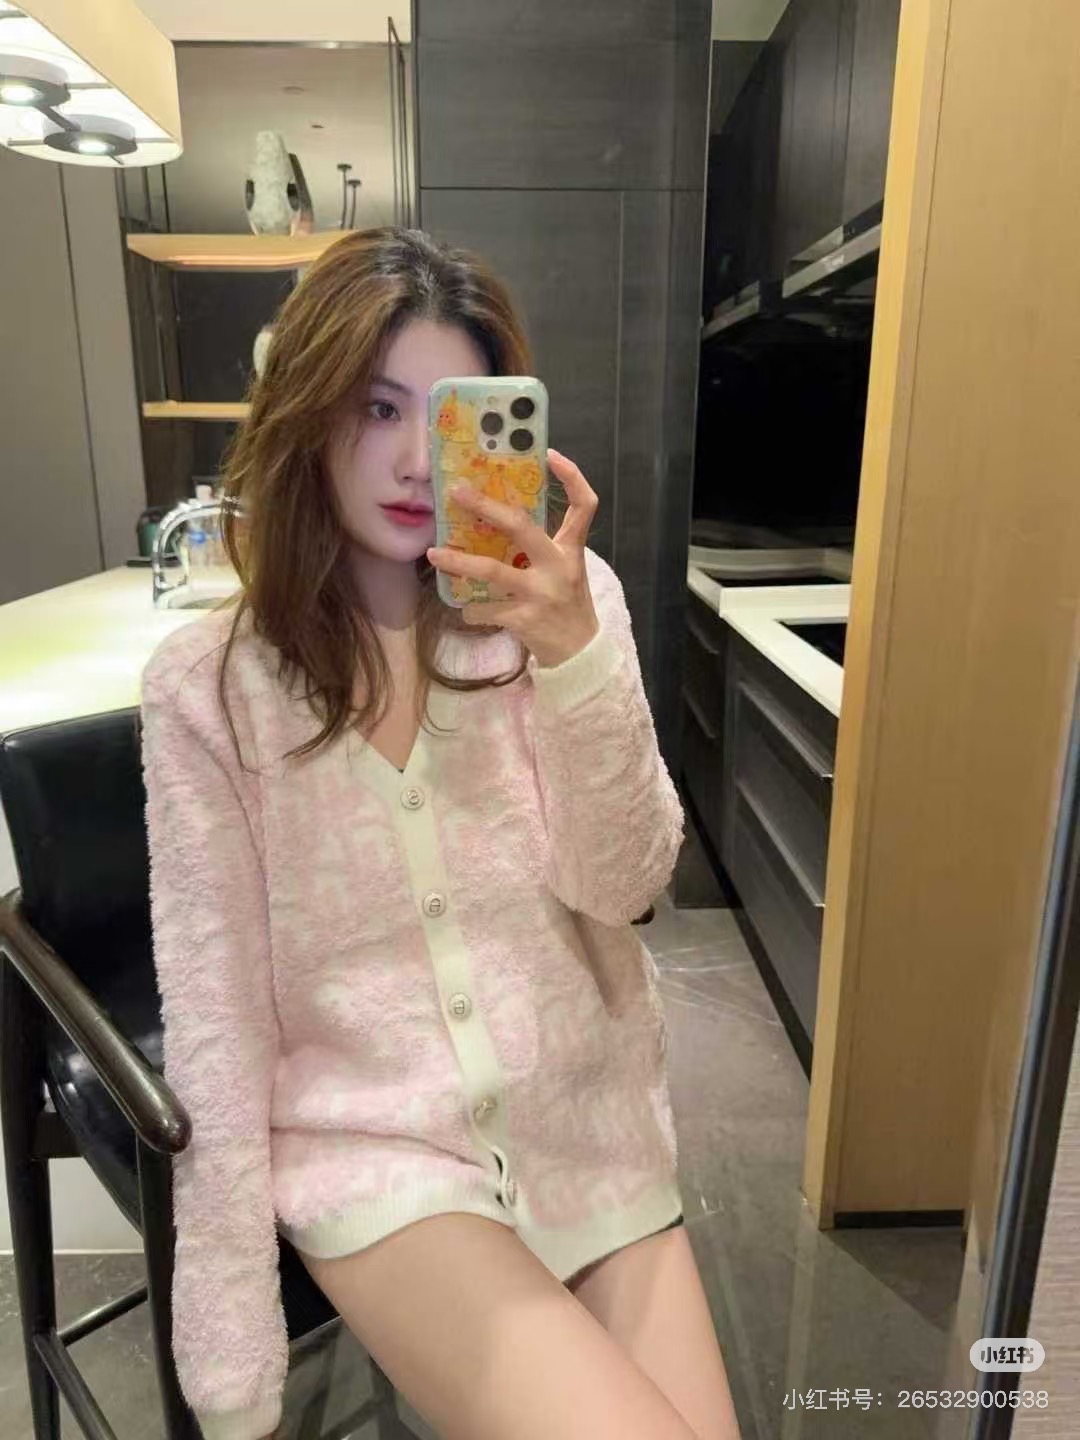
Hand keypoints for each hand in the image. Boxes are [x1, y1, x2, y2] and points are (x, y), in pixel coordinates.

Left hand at [427, 448, 599, 668]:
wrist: (579, 654)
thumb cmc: (567, 606)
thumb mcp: (565, 572)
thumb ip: (541, 549)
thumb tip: (496, 522)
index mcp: (571, 551)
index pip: (585, 506)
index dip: (572, 477)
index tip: (550, 455)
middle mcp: (558, 567)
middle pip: (522, 527)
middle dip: (486, 507)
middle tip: (457, 492)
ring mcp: (540, 594)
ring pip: (492, 571)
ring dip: (458, 562)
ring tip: (433, 554)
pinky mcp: (524, 620)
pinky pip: (485, 609)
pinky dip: (470, 608)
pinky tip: (465, 608)